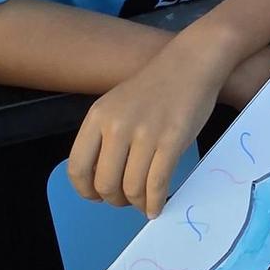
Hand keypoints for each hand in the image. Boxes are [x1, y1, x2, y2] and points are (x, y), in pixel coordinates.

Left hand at [68, 39, 229, 216]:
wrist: (192, 62)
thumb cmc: (158, 85)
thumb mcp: (118, 105)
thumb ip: (107, 136)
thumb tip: (105, 179)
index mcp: (97, 118)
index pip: (77, 169)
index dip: (86, 191)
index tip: (98, 196)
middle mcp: (116, 127)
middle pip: (104, 183)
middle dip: (114, 200)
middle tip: (126, 200)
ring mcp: (145, 134)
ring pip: (131, 187)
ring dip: (137, 203)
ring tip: (144, 203)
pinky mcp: (172, 140)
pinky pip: (157, 183)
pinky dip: (156, 202)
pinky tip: (158, 206)